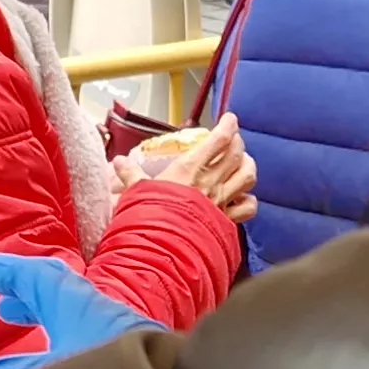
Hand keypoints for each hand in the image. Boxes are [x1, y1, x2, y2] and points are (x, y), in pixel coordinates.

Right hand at [0, 252, 160, 368]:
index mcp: (73, 305)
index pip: (29, 275)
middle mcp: (95, 311)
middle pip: (50, 286)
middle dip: (15, 285)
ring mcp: (115, 331)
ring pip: (68, 309)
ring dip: (36, 308)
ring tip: (10, 317)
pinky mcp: (129, 352)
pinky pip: (82, 329)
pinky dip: (57, 331)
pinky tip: (54, 354)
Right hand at [121, 114, 258, 221]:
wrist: (163, 249)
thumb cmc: (150, 218)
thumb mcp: (136, 191)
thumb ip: (130, 175)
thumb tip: (119, 162)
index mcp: (190, 169)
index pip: (219, 139)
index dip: (229, 125)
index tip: (230, 119)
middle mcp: (210, 182)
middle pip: (237, 153)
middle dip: (238, 142)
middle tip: (233, 138)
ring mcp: (220, 202)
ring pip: (247, 176)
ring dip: (248, 165)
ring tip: (242, 162)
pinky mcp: (225, 221)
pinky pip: (247, 208)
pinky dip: (248, 200)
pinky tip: (242, 197)